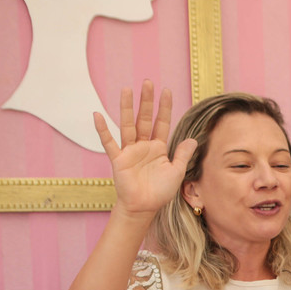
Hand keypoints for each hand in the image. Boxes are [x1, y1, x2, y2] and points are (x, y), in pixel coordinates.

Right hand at [95, 80, 197, 217]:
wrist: (144, 207)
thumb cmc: (160, 192)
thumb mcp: (176, 172)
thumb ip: (183, 155)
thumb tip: (193, 139)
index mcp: (158, 148)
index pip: (162, 123)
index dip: (164, 108)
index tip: (166, 91)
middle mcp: (143, 145)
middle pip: (144, 118)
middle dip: (146, 101)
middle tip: (148, 82)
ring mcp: (130, 151)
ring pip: (127, 125)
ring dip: (127, 108)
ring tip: (127, 90)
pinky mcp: (118, 159)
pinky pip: (109, 142)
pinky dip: (102, 130)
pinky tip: (97, 115)